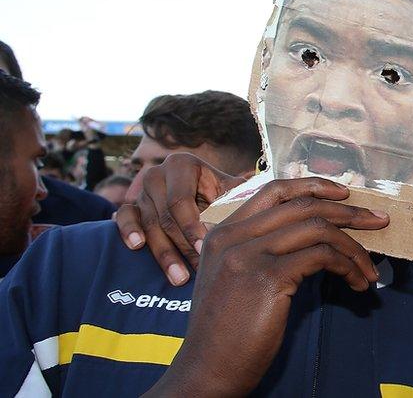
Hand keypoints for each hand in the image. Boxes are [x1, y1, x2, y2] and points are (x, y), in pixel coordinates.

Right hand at [115, 152, 245, 284]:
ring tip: (179, 278)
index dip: (192, 226)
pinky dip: (128, 231)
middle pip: (165, 216)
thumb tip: (257, 211)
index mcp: (183, 165)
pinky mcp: (130, 206)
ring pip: (150, 225)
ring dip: (164, 254)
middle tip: (198, 270)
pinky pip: (124, 218)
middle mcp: (158, 174)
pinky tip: (136, 246)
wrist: (199, 196)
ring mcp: (141, 191)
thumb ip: (240, 198)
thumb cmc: (221, 196)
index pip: (181, 200)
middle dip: (183, 246)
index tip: (206, 249)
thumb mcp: (231, 193)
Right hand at [146, 177, 388, 396]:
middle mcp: (232, 238)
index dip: (314, 186)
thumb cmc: (225, 334)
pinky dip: (348, 266)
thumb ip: (256, 252)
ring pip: (318, 229)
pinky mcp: (268, 278)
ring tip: (369, 269)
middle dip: (348, 212)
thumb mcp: (231, 280)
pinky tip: (356, 283)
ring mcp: (249, 255)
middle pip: (302, 206)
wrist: (206, 372)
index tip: (344, 194)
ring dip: (354, 247)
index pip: (274, 191)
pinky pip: (323, 257)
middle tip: (378, 222)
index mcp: (222, 233)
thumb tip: (311, 238)